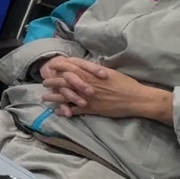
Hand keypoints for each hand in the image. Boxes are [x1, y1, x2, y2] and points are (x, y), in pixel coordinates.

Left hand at [40, 58, 172, 122]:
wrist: (135, 98)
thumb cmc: (125, 83)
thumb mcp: (109, 72)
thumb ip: (94, 70)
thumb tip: (85, 67)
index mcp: (90, 73)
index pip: (69, 67)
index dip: (58, 66)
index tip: (52, 67)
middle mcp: (85, 83)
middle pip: (62, 81)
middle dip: (51, 81)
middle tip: (44, 82)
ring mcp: (86, 97)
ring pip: (64, 96)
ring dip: (53, 97)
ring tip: (44, 98)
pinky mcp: (90, 108)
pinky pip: (73, 110)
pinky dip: (65, 111)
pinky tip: (58, 112)